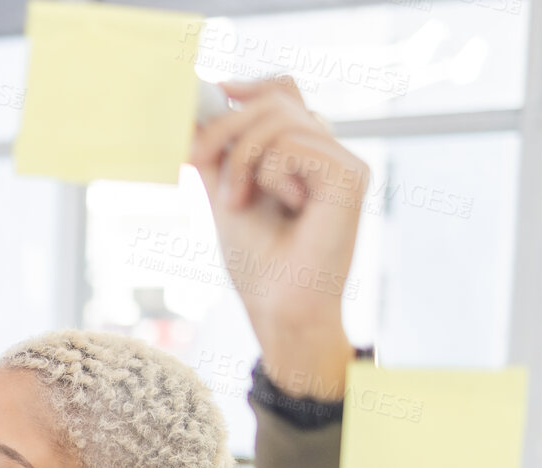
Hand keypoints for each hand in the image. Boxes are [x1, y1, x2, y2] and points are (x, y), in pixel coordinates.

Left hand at [189, 76, 363, 400]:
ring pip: (279, 119)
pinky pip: (292, 145)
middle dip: (225, 127)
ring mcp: (344, 162)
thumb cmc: (259, 264)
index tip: (217, 91)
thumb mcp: (225, 196)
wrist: (279, 308)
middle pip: (276, 99)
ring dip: (241, 159)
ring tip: (236, 201)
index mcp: (304, 155)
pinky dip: (269, 174)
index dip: (252, 86)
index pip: (285, 93)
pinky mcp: (350, 174)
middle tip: (196, 160)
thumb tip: (191, 117)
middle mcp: (328, 153)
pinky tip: (282, 205)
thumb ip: (215, 156)